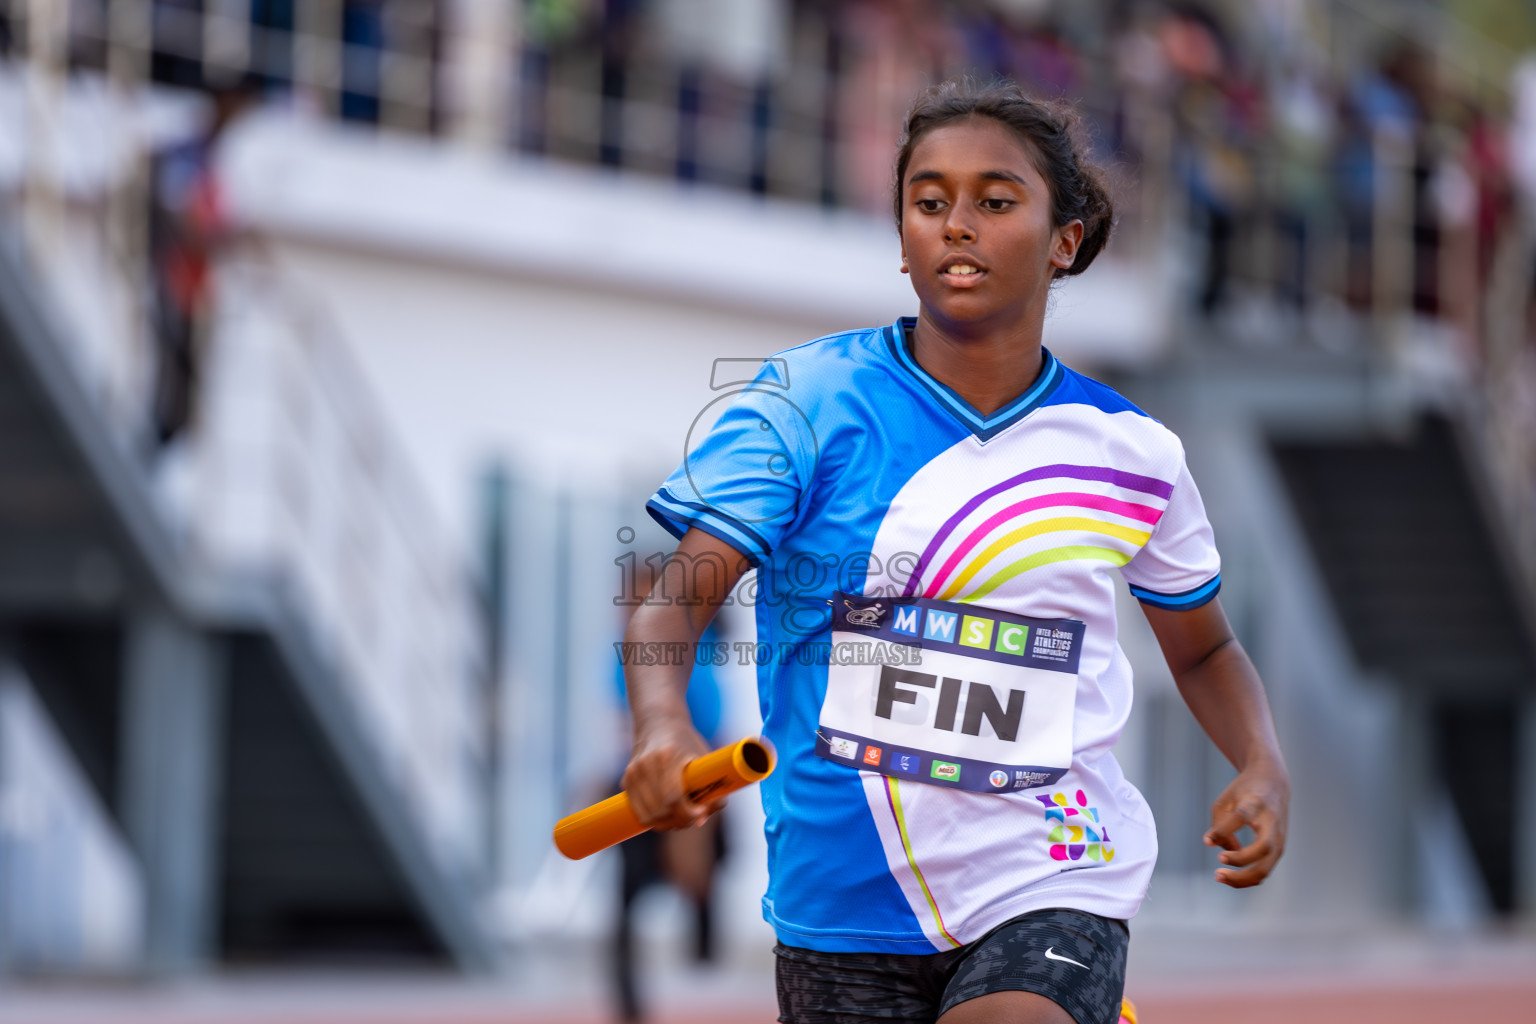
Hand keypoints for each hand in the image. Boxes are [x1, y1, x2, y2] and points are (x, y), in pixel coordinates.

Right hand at [622, 719, 723, 830]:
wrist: (659, 724)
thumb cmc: (687, 743)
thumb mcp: (704, 759)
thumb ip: (711, 789)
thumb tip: (701, 820)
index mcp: (667, 756)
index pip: (674, 797)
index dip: (687, 813)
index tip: (699, 814)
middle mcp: (646, 764)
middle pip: (661, 810)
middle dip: (679, 820)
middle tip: (692, 817)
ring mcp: (633, 772)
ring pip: (648, 816)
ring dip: (666, 823)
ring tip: (680, 816)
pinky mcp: (627, 780)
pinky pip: (639, 812)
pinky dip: (653, 819)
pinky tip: (666, 813)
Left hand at [1204, 760, 1289, 887]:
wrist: (1274, 782)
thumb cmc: (1245, 791)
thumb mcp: (1226, 799)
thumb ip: (1219, 824)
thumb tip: (1220, 849)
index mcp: (1255, 803)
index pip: (1241, 817)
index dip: (1223, 830)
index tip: (1208, 840)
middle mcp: (1271, 822)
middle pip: (1263, 848)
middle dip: (1240, 860)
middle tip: (1218, 863)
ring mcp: (1279, 837)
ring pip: (1266, 867)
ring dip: (1242, 878)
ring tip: (1218, 876)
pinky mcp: (1280, 848)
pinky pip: (1265, 870)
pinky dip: (1247, 878)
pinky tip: (1230, 876)